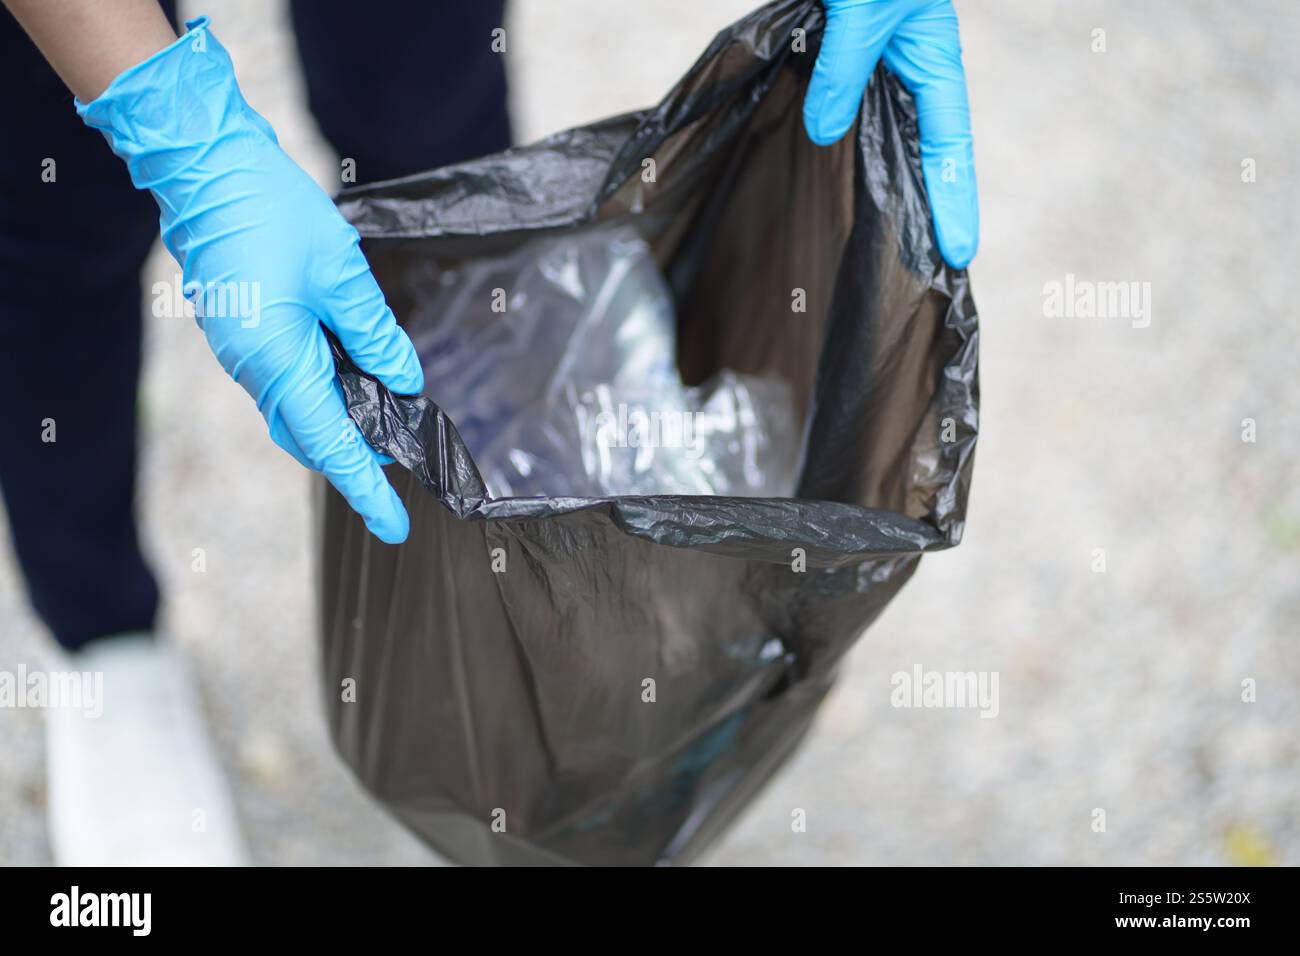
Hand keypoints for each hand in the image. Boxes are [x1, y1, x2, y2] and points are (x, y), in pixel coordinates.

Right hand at [77, 17, 422, 542]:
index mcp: (276, 362)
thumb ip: (377, 335)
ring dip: (339, 421)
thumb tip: (406, 381)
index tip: (396, 525)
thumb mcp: (342, 275)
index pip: (332, 445)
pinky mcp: (240, 331)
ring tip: (386, 422)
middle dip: (356, 457)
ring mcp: (240, 351)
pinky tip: (353, 375)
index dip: (367, 488)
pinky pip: (284, 380)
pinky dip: (322, 390)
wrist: (203, 164)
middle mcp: (252, 368)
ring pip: (296, 409)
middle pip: (310, 436)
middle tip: (403, 462)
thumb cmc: (269, 210)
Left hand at [804, 0, 978, 268]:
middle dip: (925, 202)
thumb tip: (824, 132)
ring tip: (880, 237)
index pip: (949, 146)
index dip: (953, 200)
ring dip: (880, 177)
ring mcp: (879, 58)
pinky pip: (846, 104)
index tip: (957, 253)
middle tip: (924, 265)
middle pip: (922, 147)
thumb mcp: (862, 10)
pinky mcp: (844, 47)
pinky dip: (840, 137)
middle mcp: (911, 64)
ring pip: (883, 130)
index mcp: (934, 57)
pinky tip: (826, 168)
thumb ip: (845, 69)